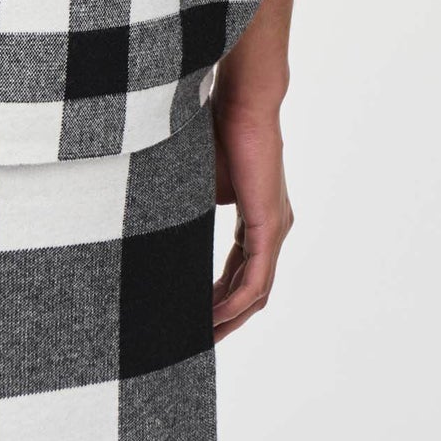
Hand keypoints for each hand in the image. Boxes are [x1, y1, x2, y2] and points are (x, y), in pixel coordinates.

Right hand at [208, 86, 294, 342]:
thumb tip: (165, 226)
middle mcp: (273, 228)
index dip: (220, 295)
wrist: (243, 101)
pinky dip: (234, 302)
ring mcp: (275, 229)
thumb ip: (194, 208)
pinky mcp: (270, 226)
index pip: (242, 270)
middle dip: (226, 317)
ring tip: (203, 337)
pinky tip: (214, 316)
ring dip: (230, 318)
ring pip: (256, 292)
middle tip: (198, 339)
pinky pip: (255, 280)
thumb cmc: (222, 128)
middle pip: (252, 290)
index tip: (196, 315)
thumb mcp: (202, 180)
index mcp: (258, 217)